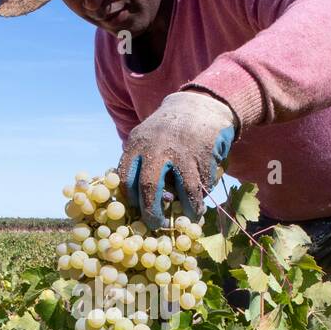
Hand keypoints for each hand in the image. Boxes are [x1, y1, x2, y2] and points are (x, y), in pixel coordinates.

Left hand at [119, 90, 236, 229]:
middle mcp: (157, 147)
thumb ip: (139, 162)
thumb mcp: (146, 137)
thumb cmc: (168, 130)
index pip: (126, 178)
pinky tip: (199, 205)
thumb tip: (136, 199)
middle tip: (155, 224)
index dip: (131, 199)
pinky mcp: (204, 156)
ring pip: (184, 190)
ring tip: (187, 217)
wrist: (199, 105)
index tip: (137, 209)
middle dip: (152, 211)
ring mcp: (182, 152)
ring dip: (186, 209)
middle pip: (150, 187)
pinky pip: (202, 185)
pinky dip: (201, 198)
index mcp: (137, 144)